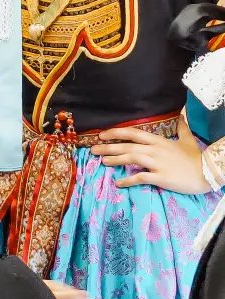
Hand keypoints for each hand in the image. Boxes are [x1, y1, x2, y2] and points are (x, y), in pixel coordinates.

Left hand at [91, 118, 209, 192]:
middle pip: (128, 146)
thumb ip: (181, 128)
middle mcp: (155, 149)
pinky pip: (141, 177)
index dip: (116, 133)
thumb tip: (181, 116)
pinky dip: (128, 180)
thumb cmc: (195, 157)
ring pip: (132, 158)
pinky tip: (118, 183)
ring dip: (115, 160)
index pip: (134, 133)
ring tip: (102, 162)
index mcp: (159, 140)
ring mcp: (157, 163)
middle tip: (93, 149)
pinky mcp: (160, 177)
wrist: (207, 172)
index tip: (102, 135)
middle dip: (109, 147)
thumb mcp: (187, 140)